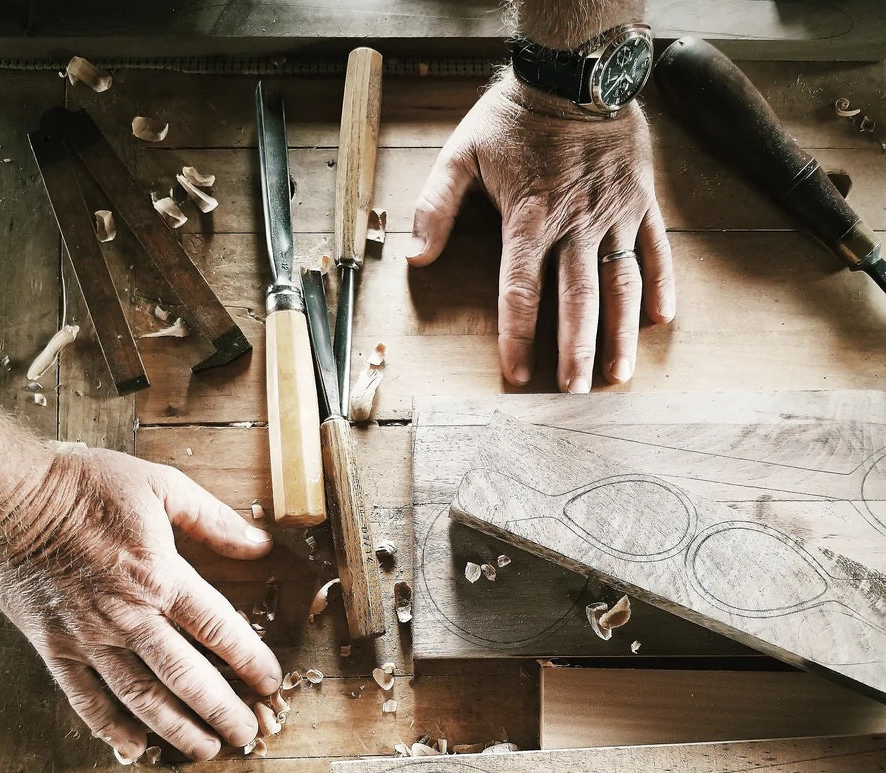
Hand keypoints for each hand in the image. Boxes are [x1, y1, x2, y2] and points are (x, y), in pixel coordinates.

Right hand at [0, 447, 282, 761]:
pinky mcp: (55, 647)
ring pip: (140, 696)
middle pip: (185, 676)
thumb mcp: (162, 487)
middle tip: (246, 732)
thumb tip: (259, 543)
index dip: (250, 659)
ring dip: (176, 727)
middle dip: (221, 709)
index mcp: (159, 575)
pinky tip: (133, 746)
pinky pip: (84, 698)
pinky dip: (110, 726)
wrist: (11, 498)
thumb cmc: (86, 487)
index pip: (218, 628)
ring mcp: (89, 637)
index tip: (269, 680)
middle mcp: (128, 615)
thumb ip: (213, 519)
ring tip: (205, 747)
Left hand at [408, 71, 674, 391]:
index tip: (516, 375)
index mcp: (528, 219)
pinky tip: (662, 321)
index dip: (518, 336)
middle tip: (576, 394)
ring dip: (620, 333)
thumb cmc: (514, 117)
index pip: (520, 290)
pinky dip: (662, 284)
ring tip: (618, 376)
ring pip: (620, 283)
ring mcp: (613, 215)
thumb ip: (436, 206)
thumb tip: (416, 256)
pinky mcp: (641, 202)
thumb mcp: (461, 153)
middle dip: (576, 350)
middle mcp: (574, 225)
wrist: (574, 72)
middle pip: (576, 298)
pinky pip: (655, 249)